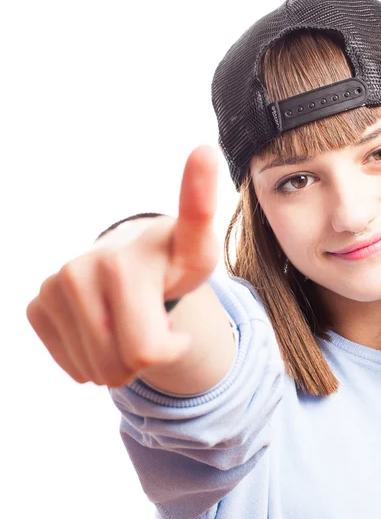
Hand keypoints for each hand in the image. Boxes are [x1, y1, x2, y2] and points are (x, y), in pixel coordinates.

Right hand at [26, 145, 219, 387]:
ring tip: (130, 327)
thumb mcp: (197, 255)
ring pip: (101, 371)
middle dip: (152, 356)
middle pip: (134, 357)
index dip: (195, 191)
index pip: (176, 231)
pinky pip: (74, 366)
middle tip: (155, 327)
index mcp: (140, 253)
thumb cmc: (168, 266)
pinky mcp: (37, 304)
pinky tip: (104, 331)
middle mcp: (90, 265)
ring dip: (124, 364)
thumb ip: (204, 225)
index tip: (205, 150)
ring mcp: (56, 284)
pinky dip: (95, 363)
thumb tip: (204, 148)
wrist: (125, 269)